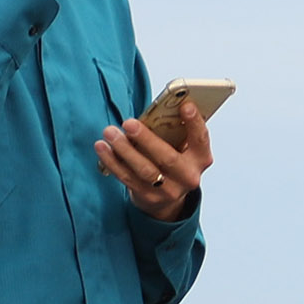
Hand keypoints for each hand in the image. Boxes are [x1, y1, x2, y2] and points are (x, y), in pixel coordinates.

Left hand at [93, 100, 210, 218]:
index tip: (186, 106)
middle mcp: (188, 177)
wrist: (168, 196)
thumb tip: (152, 114)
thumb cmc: (173, 160)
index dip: (194, 123)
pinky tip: (102, 147)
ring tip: (110, 132)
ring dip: (124, 149)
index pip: (201, 139)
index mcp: (200, 159)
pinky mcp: (148, 197)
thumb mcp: (181, 147)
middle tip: (128, 123)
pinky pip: (127, 178)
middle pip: (168, 158)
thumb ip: (173, 132)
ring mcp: (168, 190)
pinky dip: (112, 161)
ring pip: (144, 169)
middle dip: (146, 139)